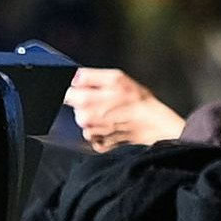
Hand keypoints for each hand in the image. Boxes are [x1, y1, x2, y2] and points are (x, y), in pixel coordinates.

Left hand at [67, 67, 183, 150]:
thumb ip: (89, 75)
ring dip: (95, 117)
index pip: (64, 93)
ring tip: (112, 112)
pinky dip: (101, 131)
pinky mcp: (100, 144)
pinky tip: (113, 125)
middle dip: (87, 102)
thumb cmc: (138, 101)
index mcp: (86, 101)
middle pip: (75, 108)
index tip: (83, 89)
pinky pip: (93, 135)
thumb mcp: (116, 78)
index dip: (74, 89)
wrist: (155, 124)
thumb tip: (74, 76)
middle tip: (105, 100)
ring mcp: (92, 134)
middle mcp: (85, 119)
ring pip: (84, 122)